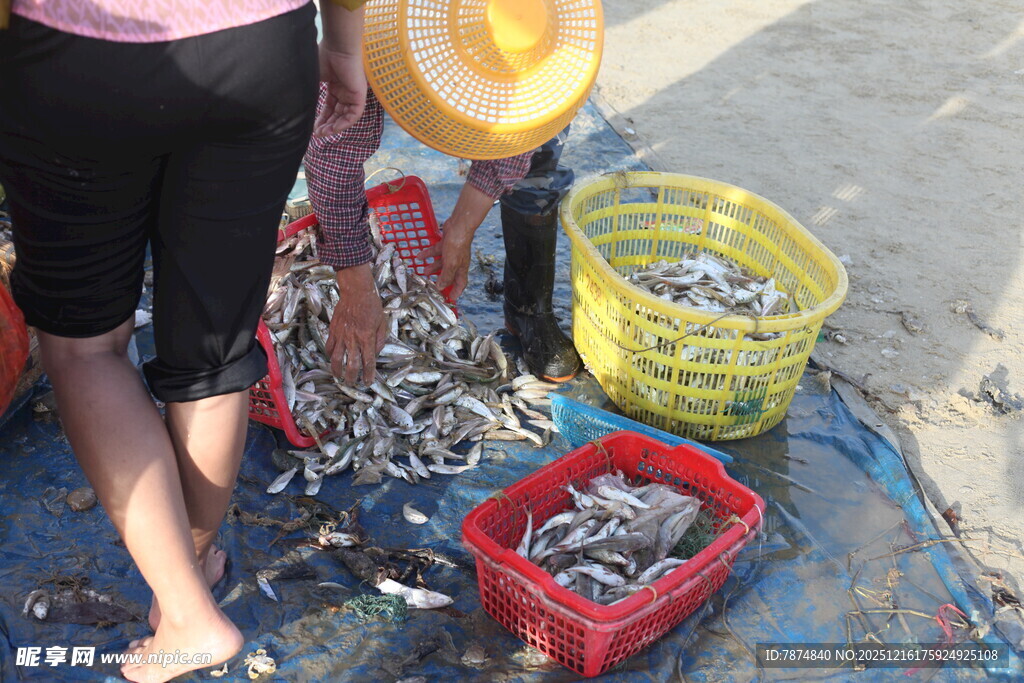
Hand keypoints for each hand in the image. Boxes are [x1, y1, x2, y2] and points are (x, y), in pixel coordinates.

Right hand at [313, 45, 365, 136]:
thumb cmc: (323, 56)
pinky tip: (334, 129)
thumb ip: (307, 93)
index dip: (321, 118)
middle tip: (317, 134)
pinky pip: (354, 115)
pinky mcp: (360, 95)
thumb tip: (295, 107)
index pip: (329, 106)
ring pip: (345, 116)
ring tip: (323, 133)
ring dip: (335, 126)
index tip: (312, 127)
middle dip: (327, 125)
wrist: (337, 46)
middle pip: (337, 113)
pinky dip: (344, 123)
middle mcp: (345, 90)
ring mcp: (353, 93)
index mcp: (334, 85)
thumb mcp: (311, 79)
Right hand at [327, 264, 387, 384]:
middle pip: (351, 364)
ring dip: (337, 370)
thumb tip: (375, 352)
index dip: (368, 374)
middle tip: (352, 384)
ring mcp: (342, 335)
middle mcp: (354, 339)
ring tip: (338, 377)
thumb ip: (379, 340)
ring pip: (336, 358)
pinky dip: (330, 355)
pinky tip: (331, 359)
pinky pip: (329, 346)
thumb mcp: (382, 322)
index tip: (367, 382)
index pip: (368, 362)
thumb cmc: (372, 305)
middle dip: (352, 377)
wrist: (356, 291)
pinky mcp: (333, 330)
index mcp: (368, 338)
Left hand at [420, 218, 474, 299]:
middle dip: (441, 280)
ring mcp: (451, 252)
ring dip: (432, 267)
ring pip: (441, 263)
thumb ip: (445, 276)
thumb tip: (441, 287)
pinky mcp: (446, 244)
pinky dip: (427, 254)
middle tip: (433, 286)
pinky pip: (435, 251)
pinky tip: (419, 256)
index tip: (451, 298)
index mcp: (461, 268)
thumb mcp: (450, 264)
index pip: (461, 283)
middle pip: (449, 274)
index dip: (456, 291)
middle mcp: (457, 261)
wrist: (458, 226)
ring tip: (423, 271)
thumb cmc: (457, 245)